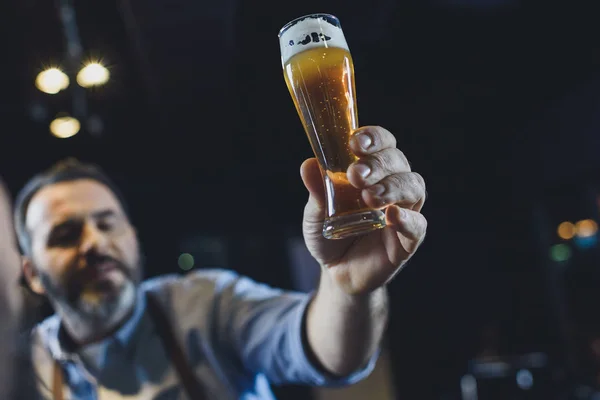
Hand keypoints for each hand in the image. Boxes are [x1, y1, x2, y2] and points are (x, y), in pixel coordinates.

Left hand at [300, 126, 426, 294]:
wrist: (336, 271)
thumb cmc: (329, 234)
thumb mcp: (316, 212)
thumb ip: (316, 191)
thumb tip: (308, 165)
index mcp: (372, 171)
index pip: (382, 143)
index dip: (373, 138)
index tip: (355, 143)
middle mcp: (392, 185)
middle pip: (398, 161)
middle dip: (379, 163)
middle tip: (356, 175)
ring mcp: (403, 211)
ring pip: (413, 187)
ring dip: (393, 187)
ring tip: (369, 197)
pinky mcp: (408, 240)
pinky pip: (418, 225)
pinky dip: (407, 218)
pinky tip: (391, 216)